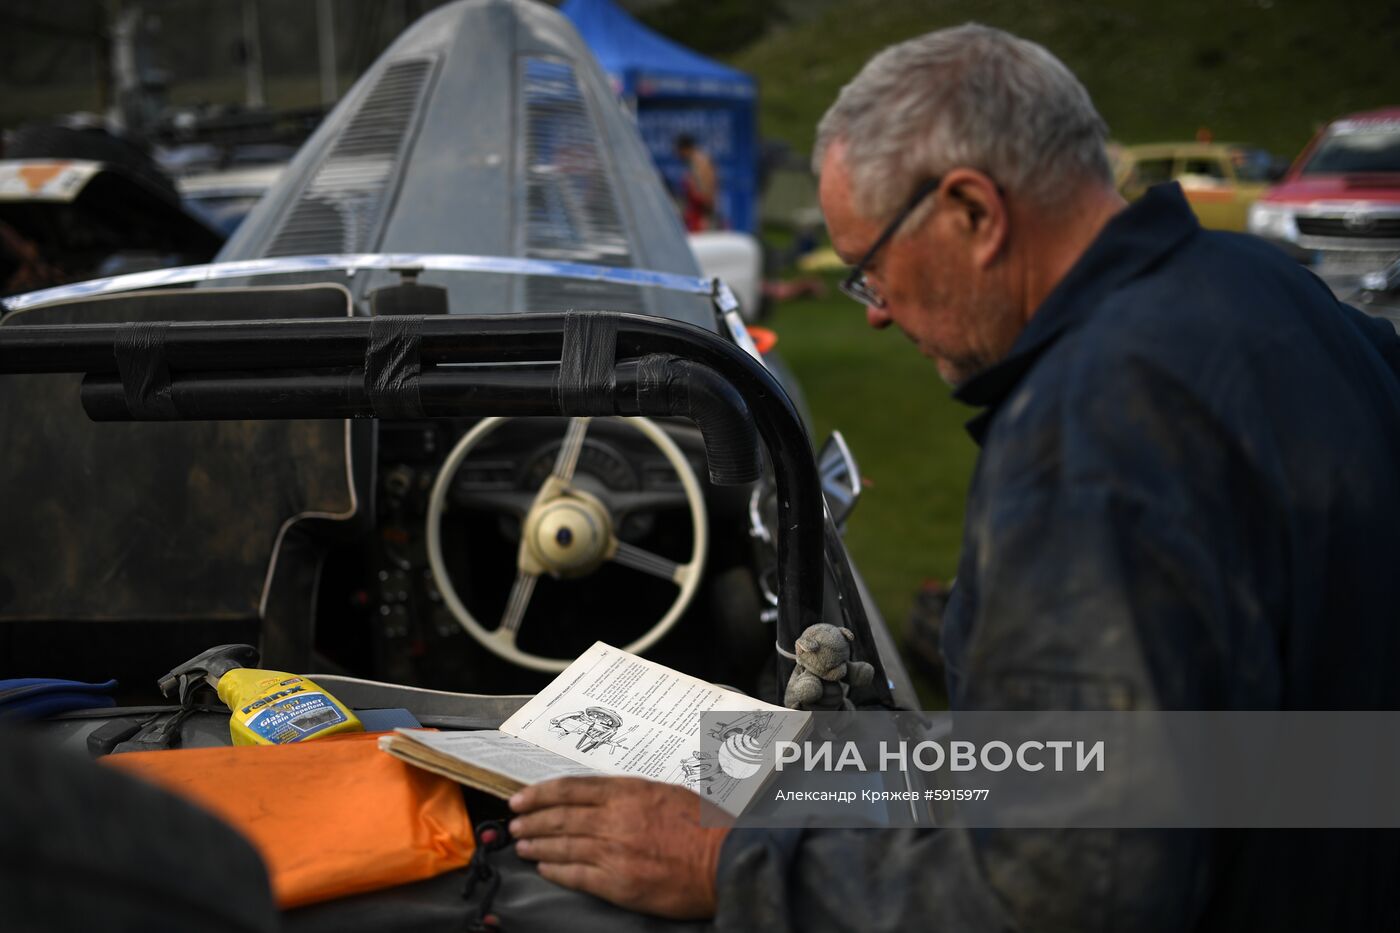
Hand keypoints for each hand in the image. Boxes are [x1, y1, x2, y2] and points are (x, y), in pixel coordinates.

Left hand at [509, 776, 730, 918]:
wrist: (724, 861)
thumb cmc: (704, 826)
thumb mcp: (666, 793)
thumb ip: (632, 794)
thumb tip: (605, 796)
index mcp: (628, 791)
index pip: (572, 789)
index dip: (541, 793)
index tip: (522, 798)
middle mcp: (616, 818)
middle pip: (560, 816)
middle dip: (532, 819)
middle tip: (514, 822)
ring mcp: (614, 851)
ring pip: (563, 845)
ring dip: (537, 844)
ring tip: (522, 844)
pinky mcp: (618, 883)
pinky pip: (576, 875)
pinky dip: (555, 870)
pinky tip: (544, 868)